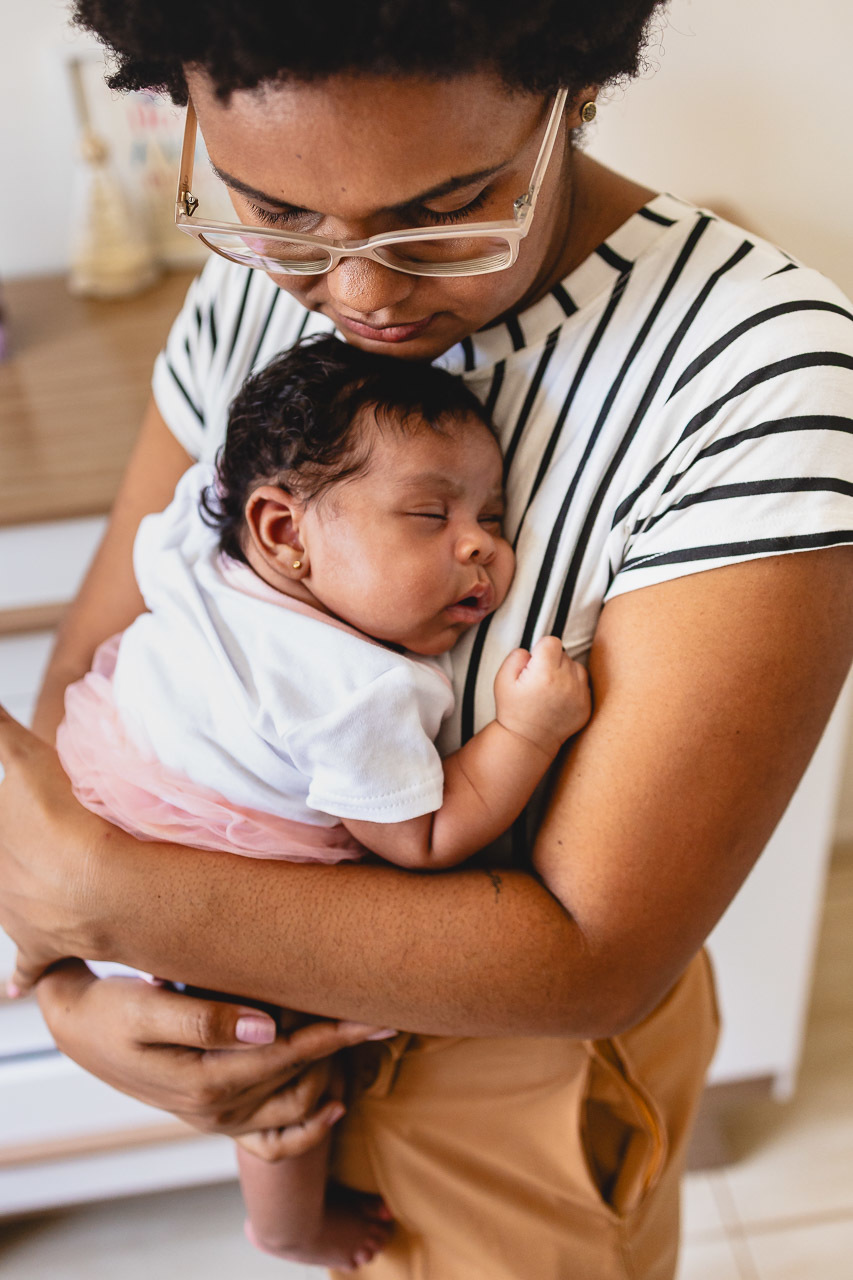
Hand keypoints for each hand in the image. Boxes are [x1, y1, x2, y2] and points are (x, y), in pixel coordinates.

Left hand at [0, 703, 112, 993]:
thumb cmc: (59, 820)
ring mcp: (12, 916)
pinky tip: (11, 990)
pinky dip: (17, 978)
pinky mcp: (39, 947)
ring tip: (24, 892)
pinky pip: (23, 968)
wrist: (92, 880)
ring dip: (9, 898)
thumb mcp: (26, 761)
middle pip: (3, 863)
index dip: (10, 827)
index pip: (5, 830)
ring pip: (3, 907)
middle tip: (33, 848)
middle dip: (11, 856)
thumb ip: (2, 733)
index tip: (14, 826)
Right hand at [37, 960, 393, 1160]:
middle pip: (301, 1083)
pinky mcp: (216, 1112)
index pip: (289, 1057)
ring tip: (360, 1039)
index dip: (336, 1034)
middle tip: (380, 1015)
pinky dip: (310, 1125)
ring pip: (296, 1109)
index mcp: (204, 1082)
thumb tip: (266, 1026)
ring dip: (333, 1076)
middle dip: (343, 1050)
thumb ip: (206, 1019)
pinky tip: (335, 1101)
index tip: (377, 1014)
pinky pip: (274, 1138)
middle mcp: (216, 1109)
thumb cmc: (112, 1007)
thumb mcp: (147, 1007)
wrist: (78, 1026)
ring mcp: (217, 1117)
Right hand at [493, 636, 590, 755]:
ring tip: (551, 688)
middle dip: (552, 661)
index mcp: (545, 673)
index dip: (541, 649)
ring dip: (566, 673)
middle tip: (539, 680)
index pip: (552, 642)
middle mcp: (566, 682)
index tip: (535, 663)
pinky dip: (574, 687)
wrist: (528, 741)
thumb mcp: (502, 680)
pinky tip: (559, 699)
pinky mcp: (587, 706)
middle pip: (564, 654)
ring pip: (577, 667)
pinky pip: (584, 684)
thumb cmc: (513, 709)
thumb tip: (532, 650)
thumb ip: (516, 656)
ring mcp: (580, 695)